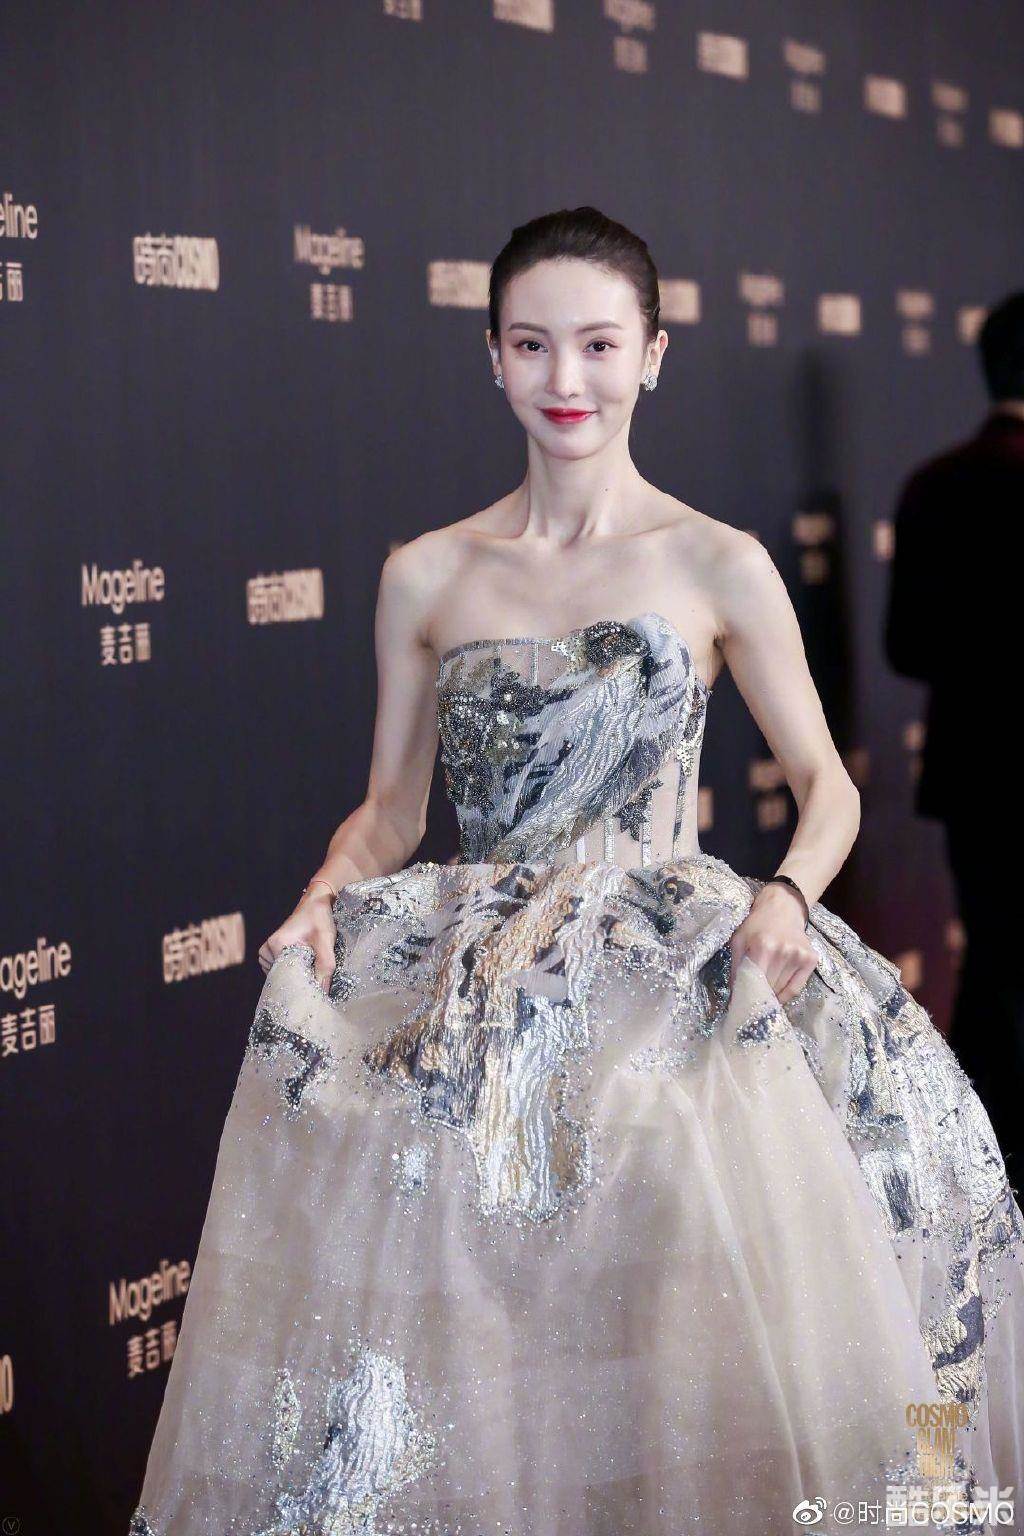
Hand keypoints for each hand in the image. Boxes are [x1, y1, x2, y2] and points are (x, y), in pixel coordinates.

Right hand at [258, 887, 337, 993]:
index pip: (282, 976)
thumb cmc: (319, 918)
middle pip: (279, 976)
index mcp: (275, 945)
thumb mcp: (325, 942)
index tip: (310, 992)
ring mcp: (269, 949)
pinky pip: (280, 967)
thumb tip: (322, 992)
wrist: (317, 901)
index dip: (297, 986)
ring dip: (294, 975)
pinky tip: (304, 967)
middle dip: (295, 982)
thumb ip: (325, 967)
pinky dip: (291, 969)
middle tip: (312, 984)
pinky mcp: (275, 949)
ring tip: (309, 972)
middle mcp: (268, 948)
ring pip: (279, 973)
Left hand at [728, 882, 816, 1003]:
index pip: (754, 981)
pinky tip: (777, 996)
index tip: (741, 1006)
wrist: (782, 908)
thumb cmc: (756, 925)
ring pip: (782, 989)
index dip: (747, 995)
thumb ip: (736, 967)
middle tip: (751, 1001)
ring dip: (771, 995)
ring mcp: (799, 956)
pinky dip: (785, 996)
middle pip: (769, 987)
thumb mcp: (739, 941)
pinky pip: (797, 988)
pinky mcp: (811, 959)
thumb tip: (734, 996)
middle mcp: (783, 952)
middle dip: (758, 995)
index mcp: (762, 947)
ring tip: (763, 996)